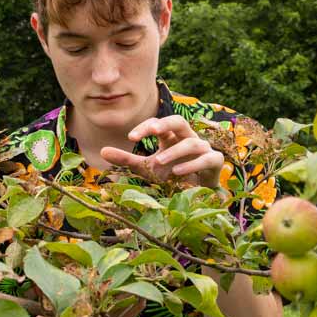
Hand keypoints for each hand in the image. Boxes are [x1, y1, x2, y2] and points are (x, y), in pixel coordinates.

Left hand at [100, 115, 224, 187]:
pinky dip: (193, 164)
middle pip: (179, 121)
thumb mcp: (147, 168)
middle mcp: (187, 139)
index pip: (157, 124)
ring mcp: (203, 149)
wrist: (196, 195)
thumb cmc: (171, 176)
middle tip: (152, 130)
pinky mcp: (214, 162)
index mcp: (171, 137)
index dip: (145, 127)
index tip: (130, 138)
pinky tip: (178, 172)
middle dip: (166, 123)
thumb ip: (127, 160)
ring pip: (192, 143)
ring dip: (175, 152)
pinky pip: (208, 158)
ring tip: (159, 161)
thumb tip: (102, 151)